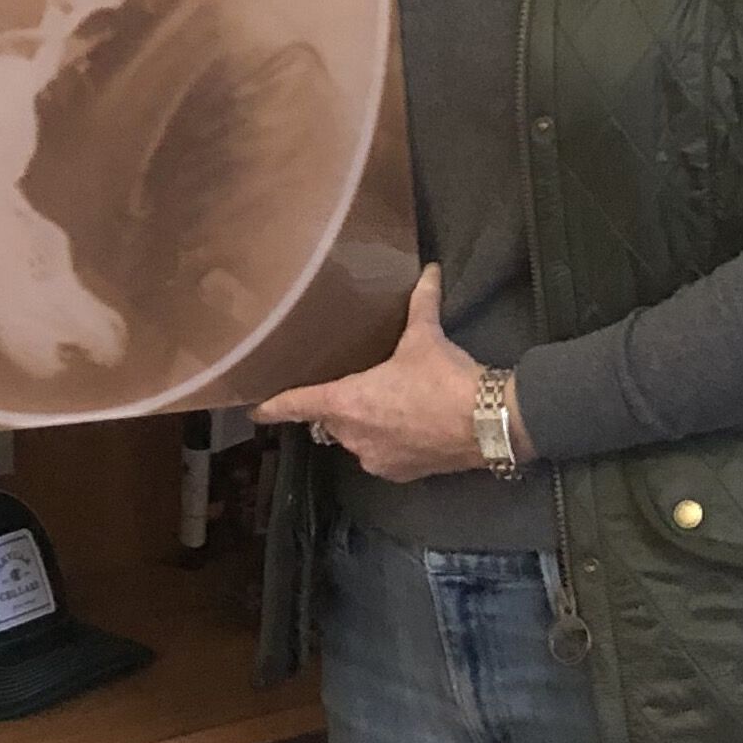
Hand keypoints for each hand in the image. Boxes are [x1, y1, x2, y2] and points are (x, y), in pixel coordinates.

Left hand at [253, 264, 535, 481]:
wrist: (487, 424)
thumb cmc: (444, 379)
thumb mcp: (426, 336)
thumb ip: (421, 302)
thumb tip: (429, 269)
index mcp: (348, 402)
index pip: (299, 405)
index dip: (274, 407)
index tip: (255, 411)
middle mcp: (353, 435)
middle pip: (328, 421)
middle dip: (333, 408)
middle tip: (344, 388)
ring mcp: (375, 459)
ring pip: (354, 439)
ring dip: (361, 424)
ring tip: (382, 404)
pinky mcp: (400, 473)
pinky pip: (379, 455)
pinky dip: (385, 442)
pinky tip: (403, 426)